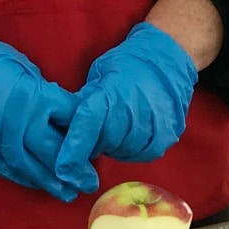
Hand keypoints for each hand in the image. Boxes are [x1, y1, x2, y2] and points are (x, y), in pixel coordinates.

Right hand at [0, 27, 95, 200]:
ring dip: (51, 182)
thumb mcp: (28, 71)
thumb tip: (62, 116)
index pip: (71, 120)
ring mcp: (0, 138)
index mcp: (37, 98)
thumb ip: (45, 95)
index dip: (84, 131)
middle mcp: (21, 122)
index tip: (94, 140)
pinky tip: (37, 183)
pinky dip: (24, 178)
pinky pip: (8, 169)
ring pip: (31, 168)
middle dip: (74, 170)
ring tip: (67, 193)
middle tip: (88, 182)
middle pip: (55, 152)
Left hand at [55, 23, 197, 181]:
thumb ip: (82, 102)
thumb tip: (60, 126)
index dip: (73, 152)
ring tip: (115, 125)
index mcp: (110, 94)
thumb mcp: (98, 75)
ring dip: (112, 145)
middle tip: (94, 128)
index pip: (86, 128)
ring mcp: (153, 125)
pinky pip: (142, 154)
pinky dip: (131, 148)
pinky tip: (130, 133)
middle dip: (92, 142)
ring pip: (122, 151)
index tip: (63, 170)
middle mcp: (132, 112)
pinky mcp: (168, 135)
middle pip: (103, 144)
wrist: (167, 58)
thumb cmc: (127, 64)